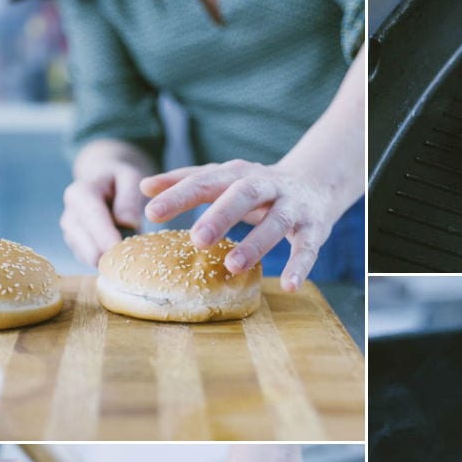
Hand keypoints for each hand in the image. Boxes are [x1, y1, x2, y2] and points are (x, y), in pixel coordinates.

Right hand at [60, 139, 154, 266]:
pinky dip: (108, 261)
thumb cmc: (119, 180)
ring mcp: (71, 234)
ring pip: (90, 257)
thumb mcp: (130, 178)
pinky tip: (122, 252)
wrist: (102, 184)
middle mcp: (70, 215)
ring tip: (131, 249)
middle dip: (111, 253)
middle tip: (137, 256)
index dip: (107, 237)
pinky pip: (94, 262)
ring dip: (111, 258)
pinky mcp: (77, 247)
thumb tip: (128, 224)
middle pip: (87, 245)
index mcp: (80, 194)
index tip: (121, 249)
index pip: (93, 219)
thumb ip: (130, 199)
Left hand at [141, 160, 336, 291]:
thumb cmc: (260, 187)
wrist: (317, 184)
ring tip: (233, 267)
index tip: (152, 212)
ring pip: (276, 223)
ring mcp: (293, 207)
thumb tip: (144, 188)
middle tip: (197, 239)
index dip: (179, 195)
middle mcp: (267, 186)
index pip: (206, 181)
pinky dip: (301, 267)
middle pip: (244, 195)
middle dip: (221, 215)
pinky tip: (289, 286)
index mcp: (239, 174)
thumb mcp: (226, 179)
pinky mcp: (315, 228)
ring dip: (256, 244)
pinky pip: (308, 248)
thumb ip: (187, 181)